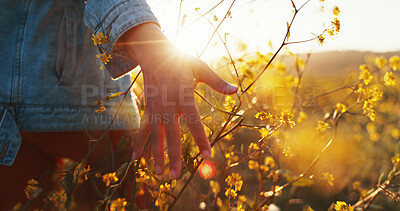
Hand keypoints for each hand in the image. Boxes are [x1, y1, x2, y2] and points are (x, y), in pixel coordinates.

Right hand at [119, 23, 237, 178]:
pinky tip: (135, 160)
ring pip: (155, 135)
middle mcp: (167, 104)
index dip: (200, 138)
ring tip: (159, 173)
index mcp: (183, 95)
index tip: (206, 156)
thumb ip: (216, 81)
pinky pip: (143, 129)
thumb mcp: (199, 67)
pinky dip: (138, 144)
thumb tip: (236, 91)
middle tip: (177, 175)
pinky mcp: (148, 110)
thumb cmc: (180, 60)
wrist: (153, 53)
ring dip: (156, 155)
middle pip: (171, 133)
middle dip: (174, 155)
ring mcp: (155, 108)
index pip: (193, 121)